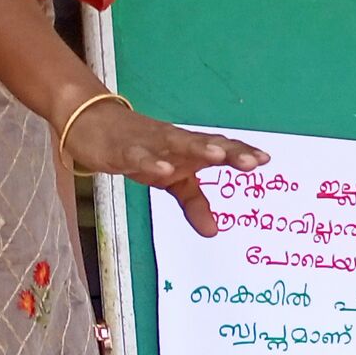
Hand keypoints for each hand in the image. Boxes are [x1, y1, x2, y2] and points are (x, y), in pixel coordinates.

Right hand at [59, 101, 267, 237]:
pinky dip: (151, 162)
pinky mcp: (122, 150)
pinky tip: (164, 169)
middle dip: (229, 151)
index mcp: (188, 148)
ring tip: (218, 156)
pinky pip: (138, 156)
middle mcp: (173, 142)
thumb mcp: (170, 181)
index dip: (240, 153)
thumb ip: (194, 203)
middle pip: (205, 144)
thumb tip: (214, 231)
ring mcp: (149, 144)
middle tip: (252, 161)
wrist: (91, 122)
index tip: (264, 159)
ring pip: (176, 144)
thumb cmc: (141, 150)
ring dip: (197, 148)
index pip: (219, 148)